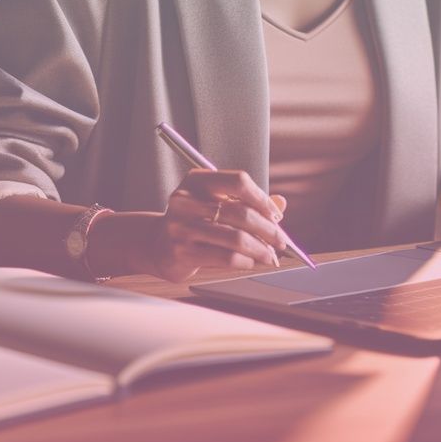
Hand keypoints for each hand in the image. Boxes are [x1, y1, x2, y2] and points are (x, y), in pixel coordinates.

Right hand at [130, 170, 289, 282]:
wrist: (158, 245)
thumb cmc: (194, 221)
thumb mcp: (216, 203)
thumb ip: (247, 201)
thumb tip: (281, 203)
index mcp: (197, 180)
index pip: (238, 181)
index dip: (262, 199)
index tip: (276, 215)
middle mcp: (186, 200)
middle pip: (240, 213)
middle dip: (268, 230)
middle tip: (281, 241)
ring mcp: (182, 227)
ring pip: (236, 238)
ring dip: (261, 249)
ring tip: (270, 255)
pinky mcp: (182, 252)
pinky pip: (225, 258)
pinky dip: (246, 261)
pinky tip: (251, 261)